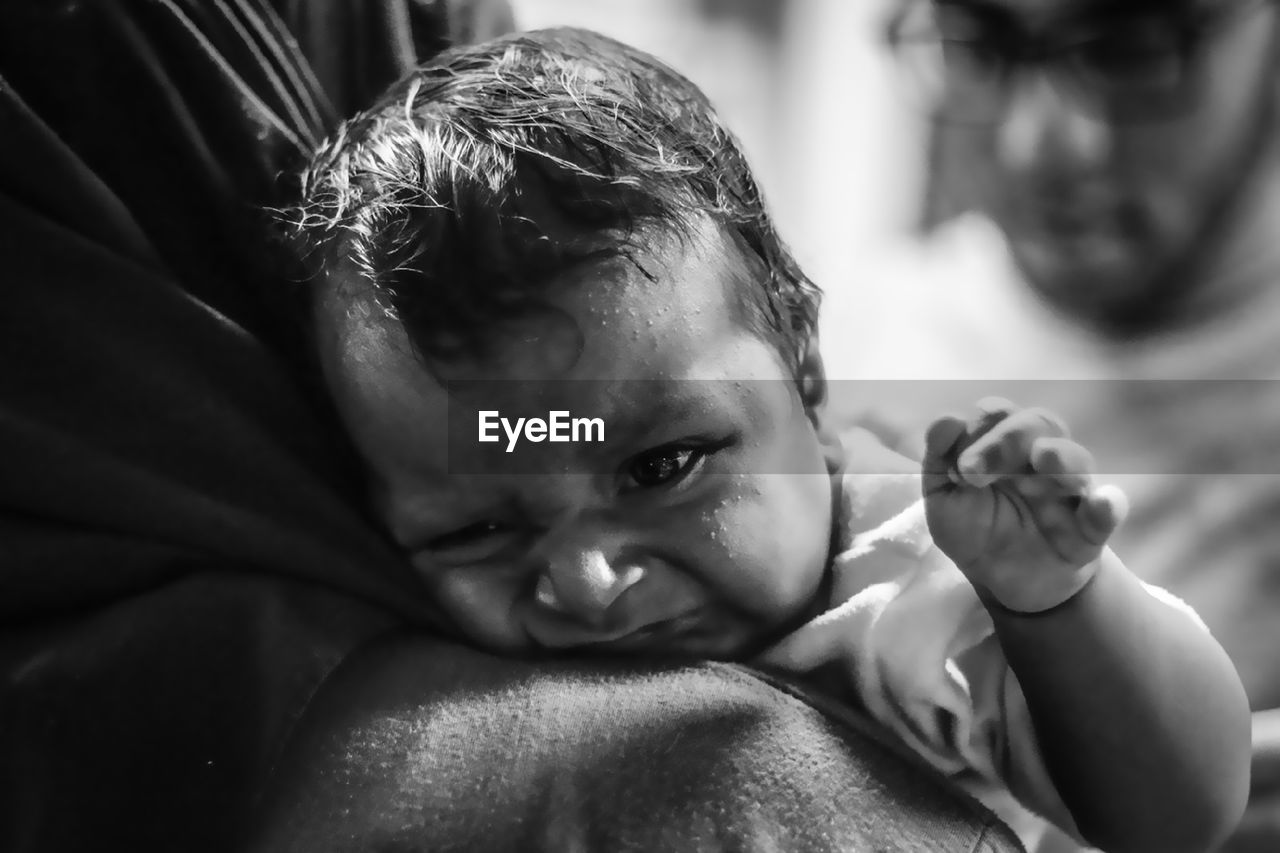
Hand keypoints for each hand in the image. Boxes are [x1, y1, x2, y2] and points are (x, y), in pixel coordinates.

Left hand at [922, 398, 1128, 613]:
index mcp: (1002, 444)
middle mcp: (1039, 456)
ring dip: (1059, 458)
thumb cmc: (973, 529)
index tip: (960, 468)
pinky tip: (1101, 503)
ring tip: (1041, 464)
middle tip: (976, 474)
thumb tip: (946, 419)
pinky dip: (1109, 504)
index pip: (998, 413)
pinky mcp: (1092, 526)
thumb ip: (938, 459)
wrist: (1003, 582)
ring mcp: (1069, 489)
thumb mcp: (943, 499)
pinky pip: (1109, 509)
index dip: (979, 428)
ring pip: (1076, 459)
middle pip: (1038, 424)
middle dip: (1008, 440)